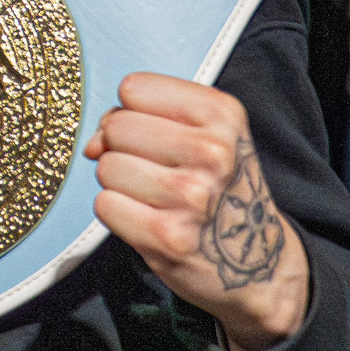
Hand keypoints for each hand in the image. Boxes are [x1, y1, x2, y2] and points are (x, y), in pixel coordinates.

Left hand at [86, 73, 309, 350]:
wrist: (257, 262)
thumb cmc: (216, 187)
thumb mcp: (204, 135)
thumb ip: (139, 118)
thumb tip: (92, 144)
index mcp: (223, 115)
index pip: (133, 88)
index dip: (133, 111)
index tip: (156, 134)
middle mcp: (212, 152)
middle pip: (116, 127)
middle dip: (123, 148)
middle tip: (156, 171)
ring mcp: (190, 196)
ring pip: (106, 166)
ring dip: (119, 183)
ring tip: (154, 198)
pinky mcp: (167, 236)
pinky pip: (104, 204)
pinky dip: (117, 213)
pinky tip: (147, 220)